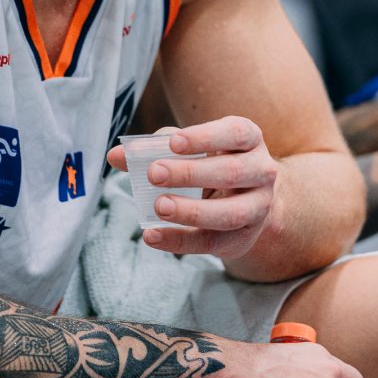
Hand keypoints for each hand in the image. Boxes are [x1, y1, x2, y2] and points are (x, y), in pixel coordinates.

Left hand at [107, 116, 277, 257]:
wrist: (247, 200)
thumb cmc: (211, 164)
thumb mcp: (189, 150)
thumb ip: (154, 149)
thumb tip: (116, 156)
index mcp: (248, 140)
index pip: (235, 133)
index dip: (205, 137)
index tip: (173, 143)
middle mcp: (262, 171)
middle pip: (232, 172)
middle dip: (191, 173)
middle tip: (154, 174)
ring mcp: (258, 207)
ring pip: (229, 213)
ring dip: (191, 211)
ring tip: (159, 206)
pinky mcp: (243, 238)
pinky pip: (212, 243)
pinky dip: (180, 242)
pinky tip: (152, 236)